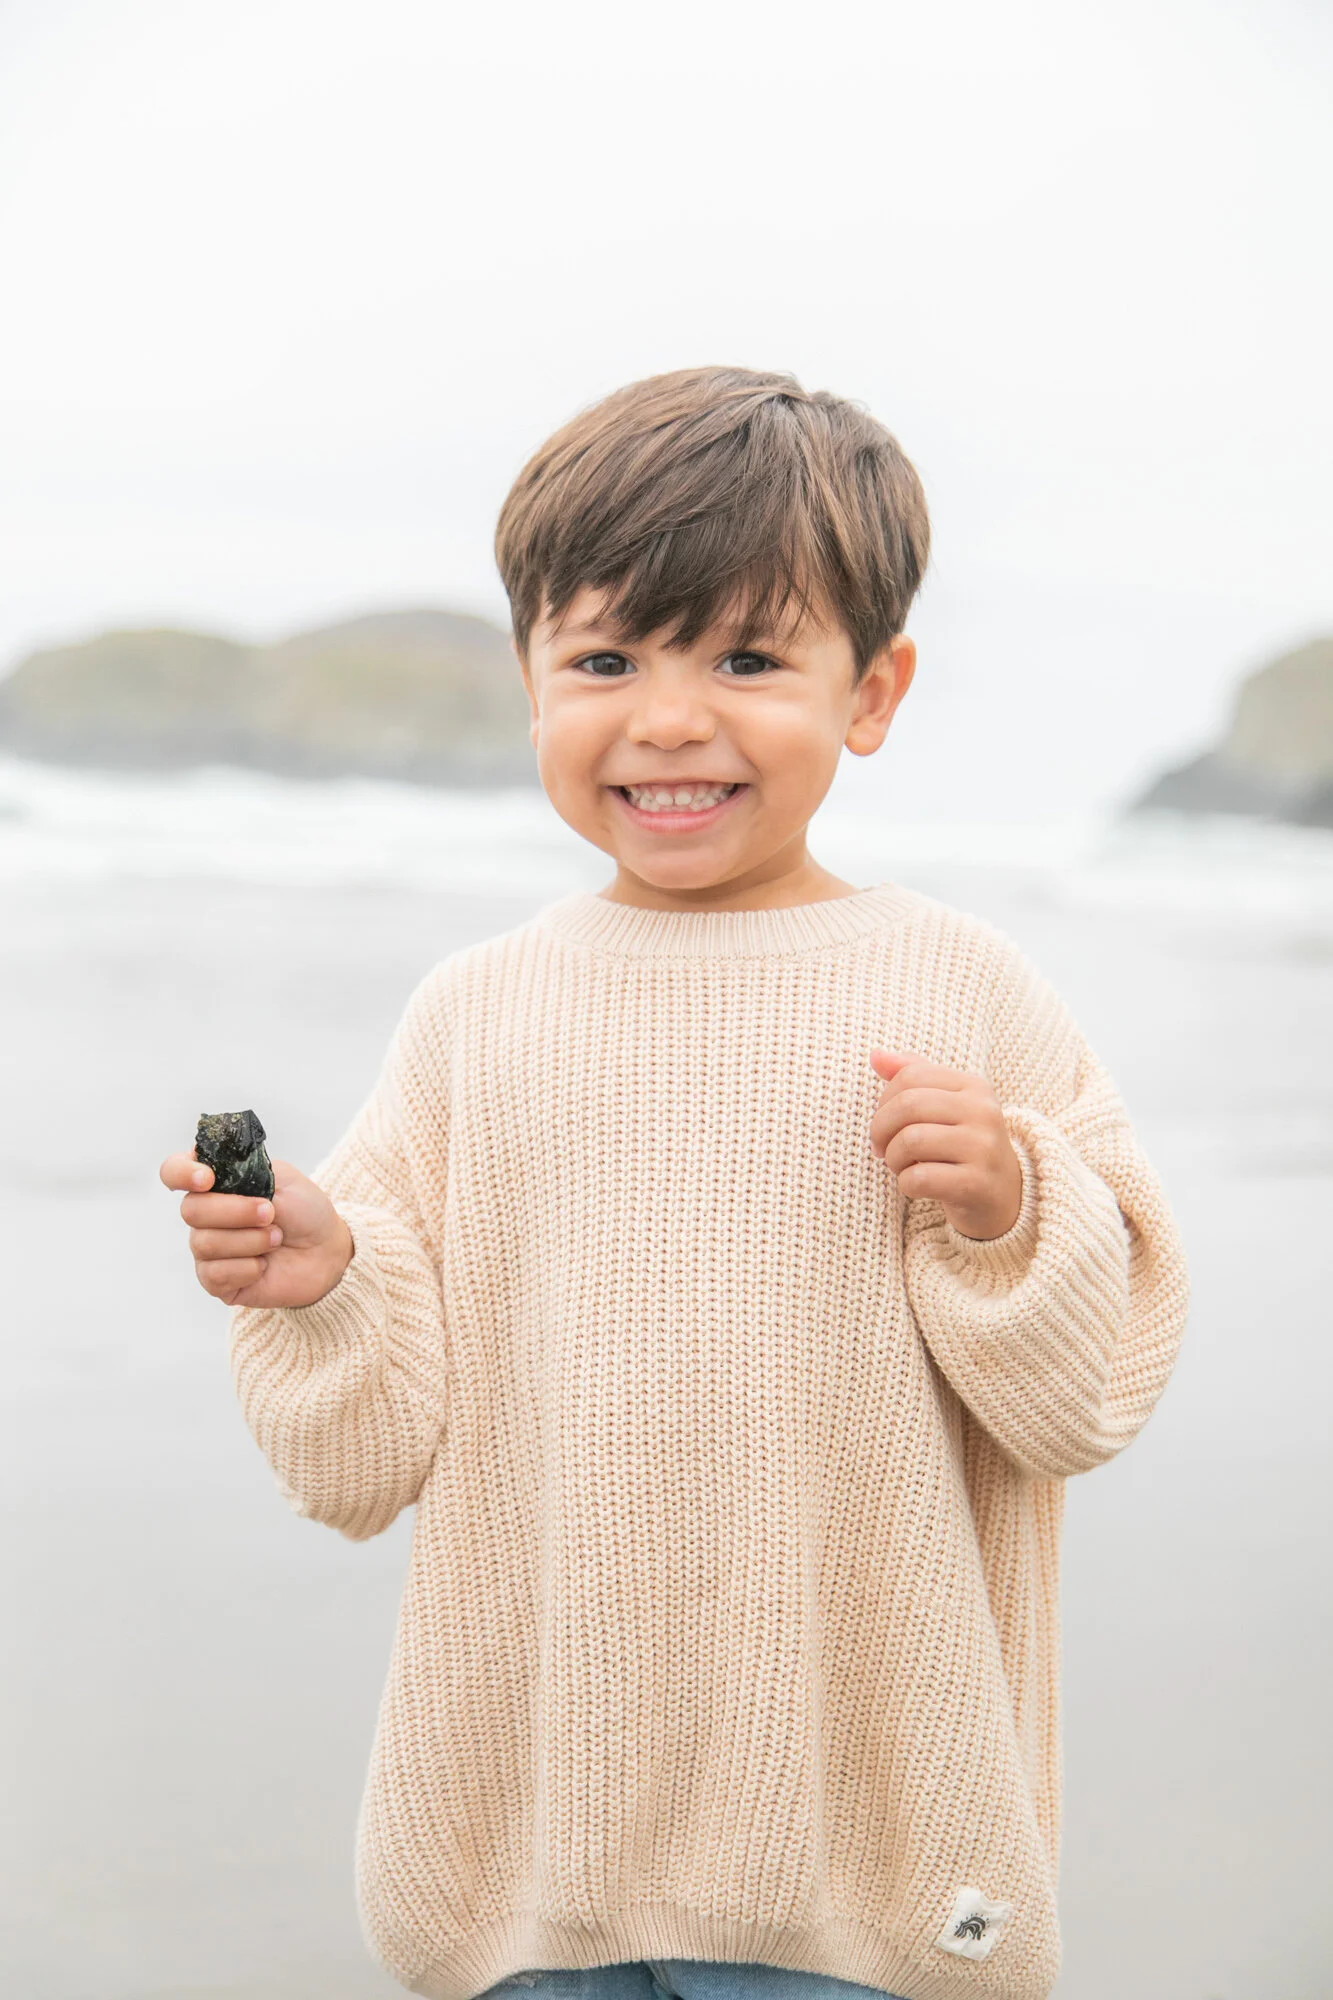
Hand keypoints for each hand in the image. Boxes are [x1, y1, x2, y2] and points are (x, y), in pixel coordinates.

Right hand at [159, 1147, 354, 1308]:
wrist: (327, 1252)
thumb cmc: (305, 1212)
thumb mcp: (284, 1179)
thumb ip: (248, 1170)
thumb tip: (216, 1171)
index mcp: (217, 1183)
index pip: (174, 1171)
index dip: (182, 1173)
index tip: (208, 1179)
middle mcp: (205, 1215)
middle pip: (191, 1210)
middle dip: (236, 1211)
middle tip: (270, 1213)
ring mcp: (207, 1249)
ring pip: (205, 1242)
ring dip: (250, 1240)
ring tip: (276, 1238)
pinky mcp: (216, 1281)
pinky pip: (216, 1274)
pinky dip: (249, 1268)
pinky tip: (265, 1265)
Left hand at [868, 1049, 1023, 1240]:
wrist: (1005, 1195)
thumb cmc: (964, 1144)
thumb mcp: (946, 1105)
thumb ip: (913, 1075)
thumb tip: (875, 1055)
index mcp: (974, 1086)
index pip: (911, 1076)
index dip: (884, 1101)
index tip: (884, 1123)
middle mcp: (983, 1112)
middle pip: (908, 1105)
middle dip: (881, 1129)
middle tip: (881, 1148)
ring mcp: (983, 1147)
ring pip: (910, 1141)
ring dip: (893, 1158)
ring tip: (901, 1166)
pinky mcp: (976, 1183)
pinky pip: (919, 1177)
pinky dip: (905, 1184)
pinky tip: (916, 1185)